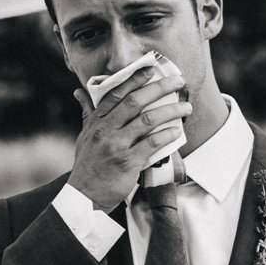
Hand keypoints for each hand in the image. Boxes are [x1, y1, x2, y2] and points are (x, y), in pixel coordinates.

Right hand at [67, 57, 193, 210]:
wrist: (84, 196)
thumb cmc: (87, 165)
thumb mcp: (84, 136)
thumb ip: (87, 113)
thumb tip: (79, 92)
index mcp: (96, 122)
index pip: (115, 94)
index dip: (134, 79)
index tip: (150, 68)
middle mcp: (105, 130)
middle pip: (135, 102)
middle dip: (159, 88)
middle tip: (178, 81)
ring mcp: (117, 146)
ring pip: (147, 120)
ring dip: (171, 111)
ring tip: (186, 107)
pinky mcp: (128, 162)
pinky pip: (152, 144)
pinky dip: (167, 136)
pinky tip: (177, 131)